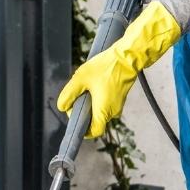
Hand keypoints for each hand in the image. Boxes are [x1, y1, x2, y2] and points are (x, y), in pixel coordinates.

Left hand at [57, 1, 181, 138]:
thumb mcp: (81, 78)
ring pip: (101, 111)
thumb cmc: (105, 67)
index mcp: (103, 111)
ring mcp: (118, 105)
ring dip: (91, 104)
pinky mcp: (120, 98)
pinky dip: (99, 99)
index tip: (76, 120)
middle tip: (77, 97)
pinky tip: (95, 85)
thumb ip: (69, 94)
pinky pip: (107, 104)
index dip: (84, 130)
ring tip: (86, 88)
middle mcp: (112, 112)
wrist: (127, 58)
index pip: (94, 132)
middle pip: (96, 121)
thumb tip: (62, 107)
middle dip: (84, 113)